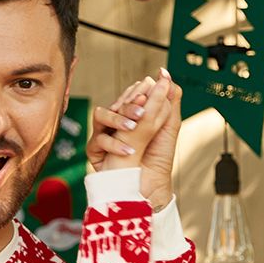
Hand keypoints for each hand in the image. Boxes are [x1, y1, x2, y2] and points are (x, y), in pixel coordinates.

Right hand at [89, 73, 178, 200]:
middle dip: (129, 104)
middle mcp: (116, 123)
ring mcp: (104, 136)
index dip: (138, 91)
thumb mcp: (168, 126)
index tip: (148, 87)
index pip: (130, 95)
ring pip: (101, 115)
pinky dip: (114, 144)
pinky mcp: (95, 152)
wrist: (150, 187)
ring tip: (134, 127)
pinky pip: (98, 140)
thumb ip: (168, 100)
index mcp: (133, 115)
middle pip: (115, 102)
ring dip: (118, 119)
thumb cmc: (159, 158)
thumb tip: (165, 74)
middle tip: (143, 105)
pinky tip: (130, 150)